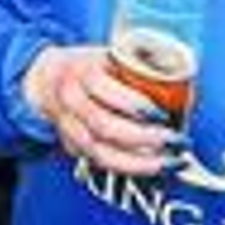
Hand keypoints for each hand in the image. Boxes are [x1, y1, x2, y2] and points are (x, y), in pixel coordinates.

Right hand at [23, 45, 181, 176]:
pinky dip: (128, 170)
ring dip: (139, 164)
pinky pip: (100, 164)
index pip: (107, 92)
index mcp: (82, 72)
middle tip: (177, 143)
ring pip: (101, 154)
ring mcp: (68, 128)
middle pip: (105, 128)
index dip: (136, 106)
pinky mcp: (71, 148)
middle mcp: (71, 102)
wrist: (44, 81)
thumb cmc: (86, 65)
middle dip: (145, 140)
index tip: (164, 114)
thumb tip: (181, 76)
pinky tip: (152, 170)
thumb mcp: (109, 53)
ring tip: (170, 164)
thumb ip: (138, 63)